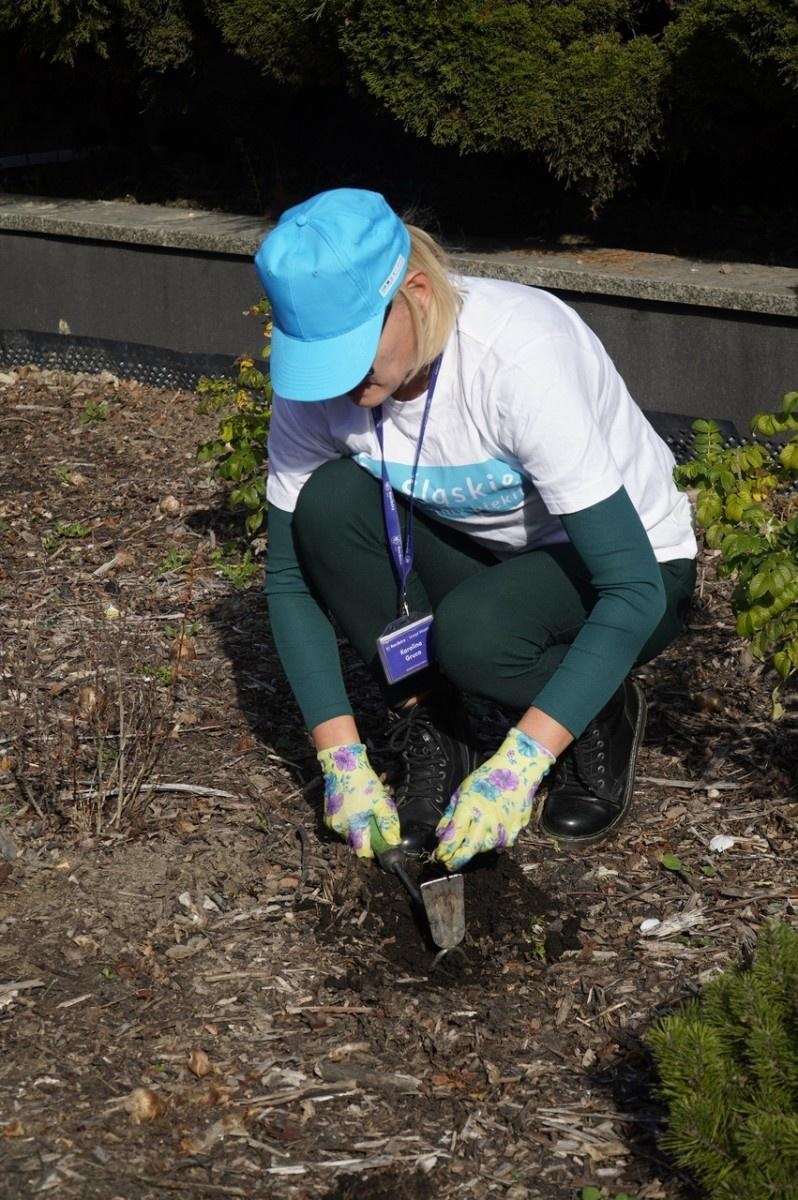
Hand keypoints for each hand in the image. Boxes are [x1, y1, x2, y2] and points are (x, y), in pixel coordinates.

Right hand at [317, 743, 399, 857]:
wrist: (344, 765)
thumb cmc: (364, 784)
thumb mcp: (382, 802)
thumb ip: (388, 824)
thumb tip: (393, 842)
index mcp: (353, 827)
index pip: (363, 852)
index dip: (373, 849)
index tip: (380, 841)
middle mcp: (340, 828)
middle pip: (356, 842)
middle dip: (366, 835)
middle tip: (373, 819)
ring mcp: (332, 821)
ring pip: (348, 833)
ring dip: (357, 826)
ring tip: (364, 809)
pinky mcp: (328, 814)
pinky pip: (341, 824)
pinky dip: (349, 819)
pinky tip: (355, 806)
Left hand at [434, 728, 554, 869]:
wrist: (518, 770)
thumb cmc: (487, 778)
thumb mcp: (462, 791)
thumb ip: (450, 814)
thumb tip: (440, 834)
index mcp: (469, 808)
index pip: (453, 837)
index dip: (444, 850)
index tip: (439, 855)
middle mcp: (485, 820)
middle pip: (469, 850)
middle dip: (457, 860)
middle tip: (449, 863)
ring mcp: (502, 826)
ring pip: (485, 847)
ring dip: (476, 847)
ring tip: (474, 836)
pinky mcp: (516, 829)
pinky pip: (502, 843)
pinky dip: (495, 840)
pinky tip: (492, 830)